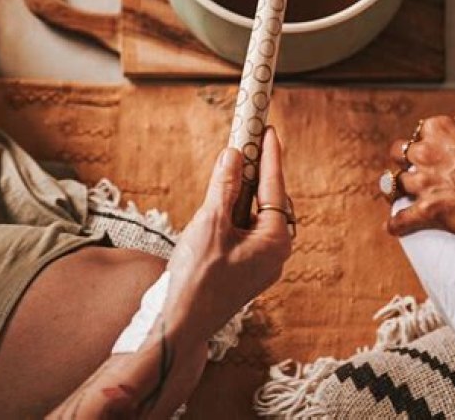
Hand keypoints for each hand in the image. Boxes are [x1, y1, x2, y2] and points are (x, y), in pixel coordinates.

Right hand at [164, 126, 293, 345]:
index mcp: (275, 242)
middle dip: (255, 173)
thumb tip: (232, 155)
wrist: (179, 325)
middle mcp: (274, 253)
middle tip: (245, 143)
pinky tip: (217, 204)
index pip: (275, 187)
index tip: (268, 129)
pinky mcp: (244, 269)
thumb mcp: (210, 223)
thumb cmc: (197, 279)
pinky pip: (244, 230)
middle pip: (268, 200)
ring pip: (255, 215)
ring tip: (226, 171)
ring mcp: (259, 263)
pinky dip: (233, 212)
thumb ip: (223, 186)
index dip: (269, 155)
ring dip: (240, 193)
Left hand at [383, 111, 454, 245]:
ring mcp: (424, 182)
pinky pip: (400, 220)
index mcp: (439, 129)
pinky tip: (394, 227)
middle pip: (398, 154)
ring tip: (398, 197)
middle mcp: (426, 152)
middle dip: (403, 162)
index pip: (417, 133)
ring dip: (396, 191)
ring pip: (393, 185)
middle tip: (412, 172)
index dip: (423, 144)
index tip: (429, 154)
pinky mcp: (427, 210)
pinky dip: (396, 224)